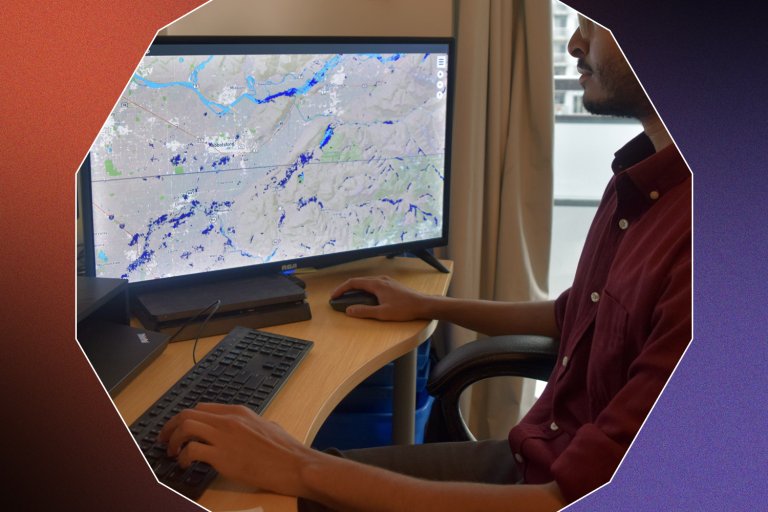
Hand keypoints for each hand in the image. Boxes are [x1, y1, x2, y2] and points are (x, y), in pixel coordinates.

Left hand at [158, 403, 313, 496]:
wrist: (294, 464)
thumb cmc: (286, 450)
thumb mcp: (269, 427)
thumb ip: (252, 425)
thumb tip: (247, 430)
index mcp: (239, 412)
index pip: (202, 408)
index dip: (186, 419)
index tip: (179, 430)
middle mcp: (229, 420)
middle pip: (188, 414)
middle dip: (171, 427)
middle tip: (165, 440)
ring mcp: (224, 437)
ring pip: (185, 427)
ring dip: (174, 440)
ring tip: (173, 453)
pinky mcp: (222, 456)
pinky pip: (192, 450)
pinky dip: (184, 457)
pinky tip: (186, 465)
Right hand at [330, 275, 431, 320]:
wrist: (423, 305)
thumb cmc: (404, 309)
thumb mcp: (382, 313)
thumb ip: (364, 311)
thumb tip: (349, 310)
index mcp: (376, 284)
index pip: (353, 283)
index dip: (341, 289)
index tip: (334, 296)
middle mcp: (380, 279)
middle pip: (359, 281)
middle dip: (347, 289)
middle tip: (338, 298)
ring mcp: (386, 281)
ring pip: (366, 283)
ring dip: (356, 289)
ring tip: (349, 298)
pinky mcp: (391, 285)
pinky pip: (373, 284)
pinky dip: (364, 290)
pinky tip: (365, 298)